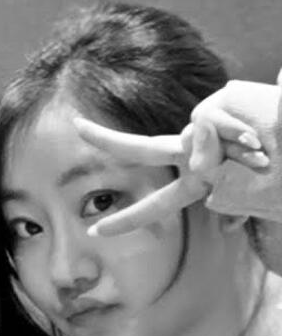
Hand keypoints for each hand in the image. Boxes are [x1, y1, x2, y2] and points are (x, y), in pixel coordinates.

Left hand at [76, 78, 280, 235]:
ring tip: (261, 156)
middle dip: (107, 140)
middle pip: (144, 148)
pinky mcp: (217, 103)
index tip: (95, 232)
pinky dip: (239, 136)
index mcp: (199, 179)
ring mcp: (205, 127)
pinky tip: (259, 140)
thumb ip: (231, 204)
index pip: (157, 200)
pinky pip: (216, 125)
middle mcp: (194, 153)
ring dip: (230, 153)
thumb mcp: (254, 197)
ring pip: (195, 143)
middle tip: (75, 127)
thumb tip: (218, 203)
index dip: (127, 218)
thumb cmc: (281, 176)